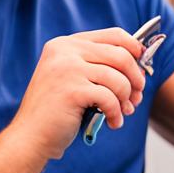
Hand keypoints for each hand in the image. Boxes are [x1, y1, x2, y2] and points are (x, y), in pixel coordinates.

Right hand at [9, 28, 146, 160]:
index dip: (135, 49)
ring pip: (118, 79)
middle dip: (136, 78)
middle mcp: (64, 51)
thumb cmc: (57, 111)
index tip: (143, 65)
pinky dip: (116, 114)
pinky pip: (110, 98)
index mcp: (65, 44)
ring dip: (126, 99)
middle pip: (121, 55)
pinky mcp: (71, 90)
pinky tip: (113, 123)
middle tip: (137, 96)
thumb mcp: (74, 79)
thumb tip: (141, 66)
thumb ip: (99, 66)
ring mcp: (66, 69)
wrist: (30, 137)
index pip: (114, 35)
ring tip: (123, 112)